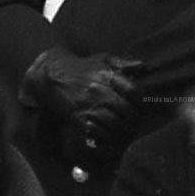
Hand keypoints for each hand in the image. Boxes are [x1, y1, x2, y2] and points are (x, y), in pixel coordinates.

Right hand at [19, 47, 142, 132]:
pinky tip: (105, 135)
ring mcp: (90, 105)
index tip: (139, 107)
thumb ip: (123, 63)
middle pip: (128, 112)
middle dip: (133, 120)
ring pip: (115, 125)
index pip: (135, 93)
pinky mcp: (78, 117)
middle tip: (132, 124)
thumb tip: (143, 65)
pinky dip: (104, 136)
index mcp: (110, 77)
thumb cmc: (81, 66)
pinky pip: (97, 132)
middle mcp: (102, 91)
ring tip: (121, 132)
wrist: (51, 74)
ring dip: (120, 131)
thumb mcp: (103, 59)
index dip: (141, 103)